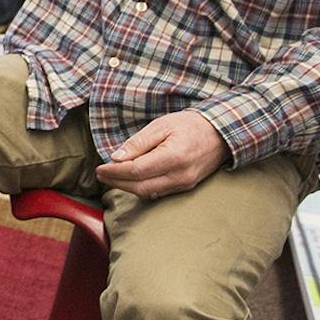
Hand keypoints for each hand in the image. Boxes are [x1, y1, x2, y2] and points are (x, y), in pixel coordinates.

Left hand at [94, 110, 228, 198]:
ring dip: (127, 187)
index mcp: (173, 157)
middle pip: (140, 187)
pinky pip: (158, 192)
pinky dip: (141, 188)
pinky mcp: (186, 187)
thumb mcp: (161, 126)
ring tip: (111, 177)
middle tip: (100, 175)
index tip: (99, 169)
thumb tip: (116, 158)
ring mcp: (185, 184)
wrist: (220, 134)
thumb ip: (138, 143)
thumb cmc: (189, 126)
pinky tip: (130, 180)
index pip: (136, 171)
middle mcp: (180, 176)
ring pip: (148, 193)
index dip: (115, 172)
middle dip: (117, 183)